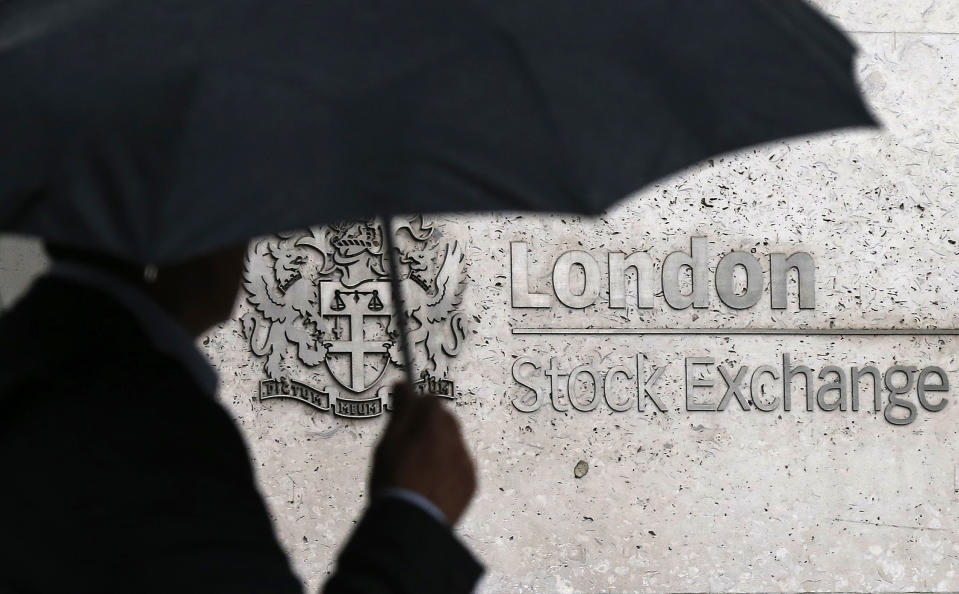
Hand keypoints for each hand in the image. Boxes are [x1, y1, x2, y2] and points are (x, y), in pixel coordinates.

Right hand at [369, 384, 476, 525]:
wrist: (411, 525)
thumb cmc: (394, 482)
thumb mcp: (387, 442)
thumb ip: (401, 410)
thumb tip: (403, 384)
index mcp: (434, 425)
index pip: (430, 400)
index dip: (416, 407)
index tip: (405, 416)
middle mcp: (455, 440)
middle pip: (445, 420)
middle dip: (430, 425)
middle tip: (409, 444)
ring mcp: (465, 462)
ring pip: (454, 443)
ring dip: (440, 447)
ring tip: (419, 469)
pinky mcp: (470, 483)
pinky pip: (461, 465)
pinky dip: (449, 468)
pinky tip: (431, 482)